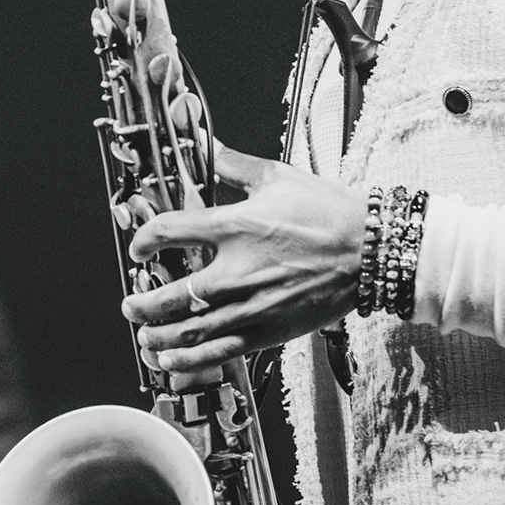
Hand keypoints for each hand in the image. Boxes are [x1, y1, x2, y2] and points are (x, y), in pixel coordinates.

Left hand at [119, 143, 363, 388]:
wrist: (372, 252)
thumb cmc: (329, 214)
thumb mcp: (277, 177)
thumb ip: (233, 164)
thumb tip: (207, 142)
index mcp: (234, 226)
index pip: (168, 232)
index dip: (144, 241)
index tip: (140, 249)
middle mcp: (235, 270)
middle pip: (170, 295)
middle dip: (142, 303)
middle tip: (131, 305)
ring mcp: (251, 305)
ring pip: (189, 330)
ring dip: (159, 336)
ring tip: (145, 336)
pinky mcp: (269, 330)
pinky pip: (221, 351)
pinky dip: (191, 360)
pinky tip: (173, 361)